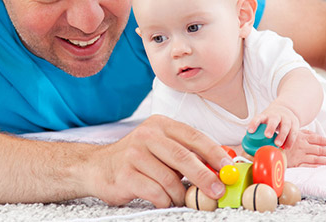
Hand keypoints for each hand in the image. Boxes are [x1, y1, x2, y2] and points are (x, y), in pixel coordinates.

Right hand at [84, 115, 233, 207]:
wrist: (96, 167)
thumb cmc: (135, 159)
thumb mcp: (160, 147)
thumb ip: (186, 153)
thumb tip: (219, 166)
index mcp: (160, 125)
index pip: (194, 136)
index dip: (215, 153)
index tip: (228, 168)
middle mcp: (147, 136)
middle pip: (184, 157)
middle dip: (205, 177)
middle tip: (216, 191)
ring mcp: (134, 155)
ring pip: (170, 179)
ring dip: (180, 194)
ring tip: (180, 197)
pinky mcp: (125, 175)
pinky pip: (155, 192)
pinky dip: (164, 200)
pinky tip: (162, 199)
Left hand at [247, 103, 299, 148]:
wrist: (285, 110)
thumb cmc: (270, 120)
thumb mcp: (263, 121)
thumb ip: (258, 131)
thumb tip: (249, 147)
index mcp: (265, 115)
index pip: (258, 118)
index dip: (254, 124)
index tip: (250, 131)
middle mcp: (276, 115)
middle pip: (273, 120)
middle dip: (270, 127)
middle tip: (267, 136)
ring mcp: (286, 118)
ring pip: (285, 126)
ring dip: (282, 135)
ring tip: (278, 144)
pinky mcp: (294, 123)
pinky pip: (293, 132)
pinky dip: (290, 140)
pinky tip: (286, 147)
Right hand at [283, 130, 325, 166]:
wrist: (266, 147)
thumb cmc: (280, 138)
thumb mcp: (292, 132)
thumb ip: (304, 133)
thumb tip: (314, 134)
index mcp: (301, 137)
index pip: (318, 139)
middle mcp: (302, 146)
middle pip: (319, 150)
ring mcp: (299, 156)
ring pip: (316, 158)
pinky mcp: (295, 163)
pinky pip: (307, 165)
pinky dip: (315, 166)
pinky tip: (322, 167)